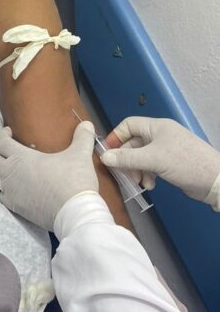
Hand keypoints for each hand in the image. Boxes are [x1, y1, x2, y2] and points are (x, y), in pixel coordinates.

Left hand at [0, 120, 98, 231]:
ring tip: (11, 169)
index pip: (0, 142)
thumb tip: (87, 124)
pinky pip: (2, 196)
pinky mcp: (15, 207)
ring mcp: (10, 191)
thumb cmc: (73, 180)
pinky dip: (5, 191)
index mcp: (21, 157)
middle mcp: (10, 173)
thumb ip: (82, 137)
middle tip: (5, 150)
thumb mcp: (80, 154)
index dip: (2, 134)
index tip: (8, 132)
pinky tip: (15, 189)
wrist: (74, 212)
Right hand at [102, 117, 219, 204]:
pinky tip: (151, 186)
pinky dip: (147, 175)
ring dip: (137, 170)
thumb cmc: (184, 162)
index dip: (116, 137)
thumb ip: (127, 159)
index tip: (107, 153)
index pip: (129, 125)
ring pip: (141, 157)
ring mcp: (166, 149)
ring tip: (141, 183)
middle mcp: (160, 136)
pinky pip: (151, 166)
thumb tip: (104, 157)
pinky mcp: (170, 163)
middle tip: (125, 175)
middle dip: (127, 160)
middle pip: (133, 144)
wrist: (214, 180)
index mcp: (156, 127)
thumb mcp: (153, 160)